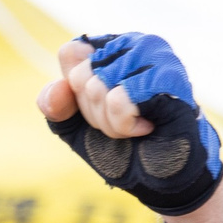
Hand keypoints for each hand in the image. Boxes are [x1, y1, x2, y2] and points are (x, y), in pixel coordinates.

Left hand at [37, 33, 222, 217]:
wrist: (160, 179)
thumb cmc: (124, 147)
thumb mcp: (75, 126)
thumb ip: (54, 104)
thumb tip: (58, 88)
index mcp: (114, 46)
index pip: (71, 53)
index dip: (77, 92)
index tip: (102, 107)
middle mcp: (136, 43)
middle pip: (81, 75)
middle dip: (94, 113)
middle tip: (123, 122)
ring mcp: (155, 56)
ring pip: (98, 87)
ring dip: (111, 123)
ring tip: (137, 126)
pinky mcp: (168, 76)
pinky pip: (119, 99)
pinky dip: (125, 125)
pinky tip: (148, 127)